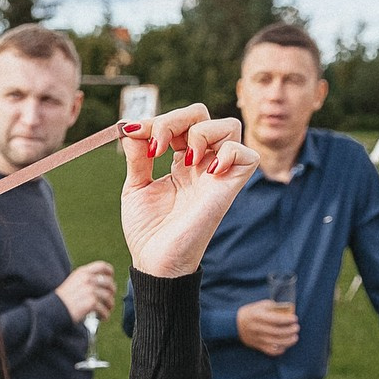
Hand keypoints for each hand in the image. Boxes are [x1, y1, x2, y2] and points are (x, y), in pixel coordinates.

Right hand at [54, 260, 116, 323]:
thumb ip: (86, 280)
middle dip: (112, 292)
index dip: (110, 272)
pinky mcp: (91, 302)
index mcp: (82, 272)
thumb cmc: (62, 300)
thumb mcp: (73, 282)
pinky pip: (104, 309)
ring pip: (108, 297)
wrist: (54, 310)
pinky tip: (103, 317)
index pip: (102, 266)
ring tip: (107, 310)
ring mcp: (89, 290)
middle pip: (109, 283)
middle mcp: (87, 279)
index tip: (111, 278)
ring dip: (110, 305)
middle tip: (109, 299)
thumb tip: (102, 284)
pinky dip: (105, 315)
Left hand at [117, 107, 257, 276]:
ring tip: (185, 155)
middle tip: (158, 144)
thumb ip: (136, 157)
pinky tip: (205, 170)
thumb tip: (131, 128)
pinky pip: (247, 157)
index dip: (159, 121)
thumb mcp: (135, 187)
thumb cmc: (148, 231)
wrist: (155, 262)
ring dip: (202, 130)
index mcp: (181, 163)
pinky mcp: (228, 189)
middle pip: (204, 116)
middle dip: (177, 118)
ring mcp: (217, 175)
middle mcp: (202, 165)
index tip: (134, 133)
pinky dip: (229, 153)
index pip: (180, 123)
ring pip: (230, 127)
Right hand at [235, 299, 300, 355]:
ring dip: (288, 341)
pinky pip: (270, 351)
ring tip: (295, 337)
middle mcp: (258, 328)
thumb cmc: (250, 313)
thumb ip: (273, 307)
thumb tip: (287, 310)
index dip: (286, 319)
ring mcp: (258, 339)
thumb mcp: (259, 305)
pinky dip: (279, 350)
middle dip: (289, 330)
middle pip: (277, 332)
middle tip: (296, 328)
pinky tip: (285, 345)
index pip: (275, 319)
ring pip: (275, 342)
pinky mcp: (258, 346)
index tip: (294, 318)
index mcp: (258, 316)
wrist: (235, 325)